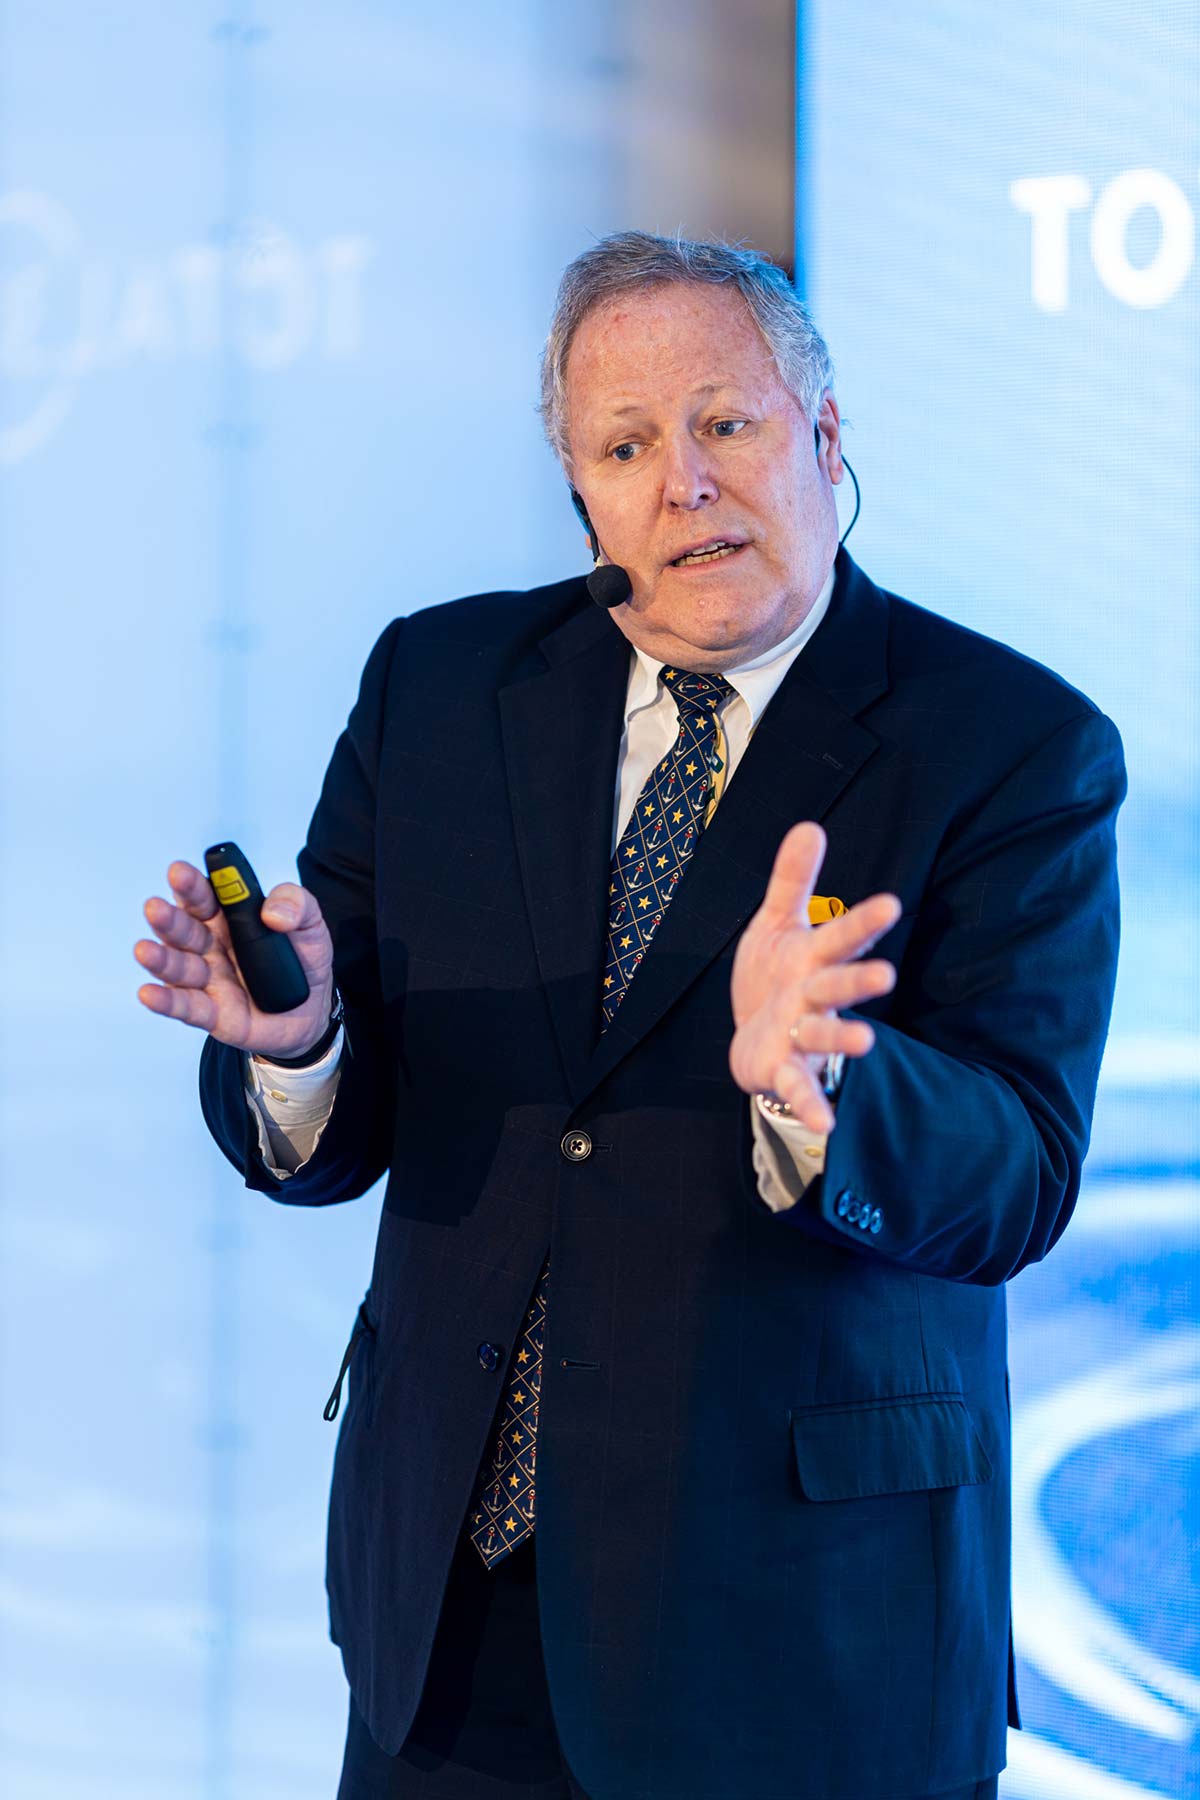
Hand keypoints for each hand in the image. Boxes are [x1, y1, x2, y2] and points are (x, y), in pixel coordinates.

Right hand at [134, 860, 334, 1058]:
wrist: (312, 1012)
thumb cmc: (302, 961)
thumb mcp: (310, 925)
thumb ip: (297, 905)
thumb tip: (274, 912)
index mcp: (228, 919)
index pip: (204, 898)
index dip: (191, 885)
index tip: (179, 872)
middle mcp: (210, 948)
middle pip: (185, 931)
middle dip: (168, 920)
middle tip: (155, 908)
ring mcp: (208, 981)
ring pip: (179, 968)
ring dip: (160, 959)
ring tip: (144, 950)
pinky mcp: (211, 1014)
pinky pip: (186, 1007)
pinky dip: (166, 1001)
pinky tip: (148, 993)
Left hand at [730, 822, 901, 1132]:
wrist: (749, 1037)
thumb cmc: (773, 977)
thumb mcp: (775, 923)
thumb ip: (793, 879)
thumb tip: (810, 825)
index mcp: (813, 958)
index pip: (842, 936)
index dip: (864, 922)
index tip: (891, 904)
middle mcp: (813, 998)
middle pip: (838, 986)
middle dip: (859, 981)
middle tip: (886, 976)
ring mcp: (801, 1036)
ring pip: (824, 1035)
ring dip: (843, 1040)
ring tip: (866, 1044)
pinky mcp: (783, 1069)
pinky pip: (799, 1087)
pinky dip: (812, 1104)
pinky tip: (826, 1124)